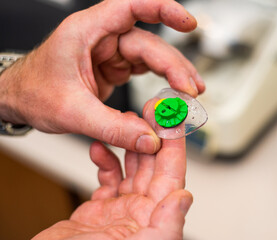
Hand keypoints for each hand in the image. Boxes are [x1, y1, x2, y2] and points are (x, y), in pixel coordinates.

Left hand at [0, 0, 204, 153]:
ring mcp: (109, 53)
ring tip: (191, 92)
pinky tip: (173, 93)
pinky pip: (144, 70)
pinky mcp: (114, 67)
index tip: (187, 22)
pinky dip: (161, 82)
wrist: (20, 100)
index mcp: (86, 32)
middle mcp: (101, 37)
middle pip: (147, 43)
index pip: (129, 7)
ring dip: (173, 74)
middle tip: (191, 91)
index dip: (162, 10)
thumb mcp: (71, 112)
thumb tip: (149, 139)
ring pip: (150, 56)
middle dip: (173, 66)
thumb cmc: (33, 92)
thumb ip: (111, 127)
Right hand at [32, 99, 191, 239]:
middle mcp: (140, 211)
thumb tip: (184, 197)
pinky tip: (100, 147)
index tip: (174, 120)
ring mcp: (119, 208)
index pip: (171, 174)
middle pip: (152, 165)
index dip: (174, 145)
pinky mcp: (98, 209)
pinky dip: (105, 160)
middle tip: (151, 110)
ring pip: (131, 167)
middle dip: (153, 135)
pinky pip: (108, 177)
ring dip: (130, 143)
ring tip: (127, 121)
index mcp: (154, 218)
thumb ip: (166, 224)